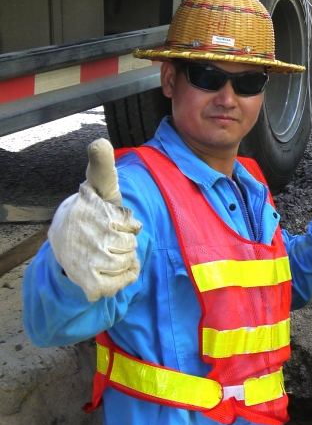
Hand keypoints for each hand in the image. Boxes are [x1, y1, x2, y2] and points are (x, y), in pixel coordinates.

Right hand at [47, 139, 141, 301]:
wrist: (65, 245)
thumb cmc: (92, 213)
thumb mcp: (99, 188)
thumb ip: (103, 166)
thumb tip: (99, 141)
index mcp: (91, 210)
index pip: (131, 223)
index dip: (128, 224)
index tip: (111, 221)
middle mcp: (87, 234)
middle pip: (132, 244)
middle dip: (127, 242)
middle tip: (108, 238)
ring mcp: (87, 260)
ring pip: (129, 263)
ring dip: (125, 261)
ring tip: (108, 252)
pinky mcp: (89, 283)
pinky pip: (122, 283)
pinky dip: (123, 279)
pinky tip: (110, 270)